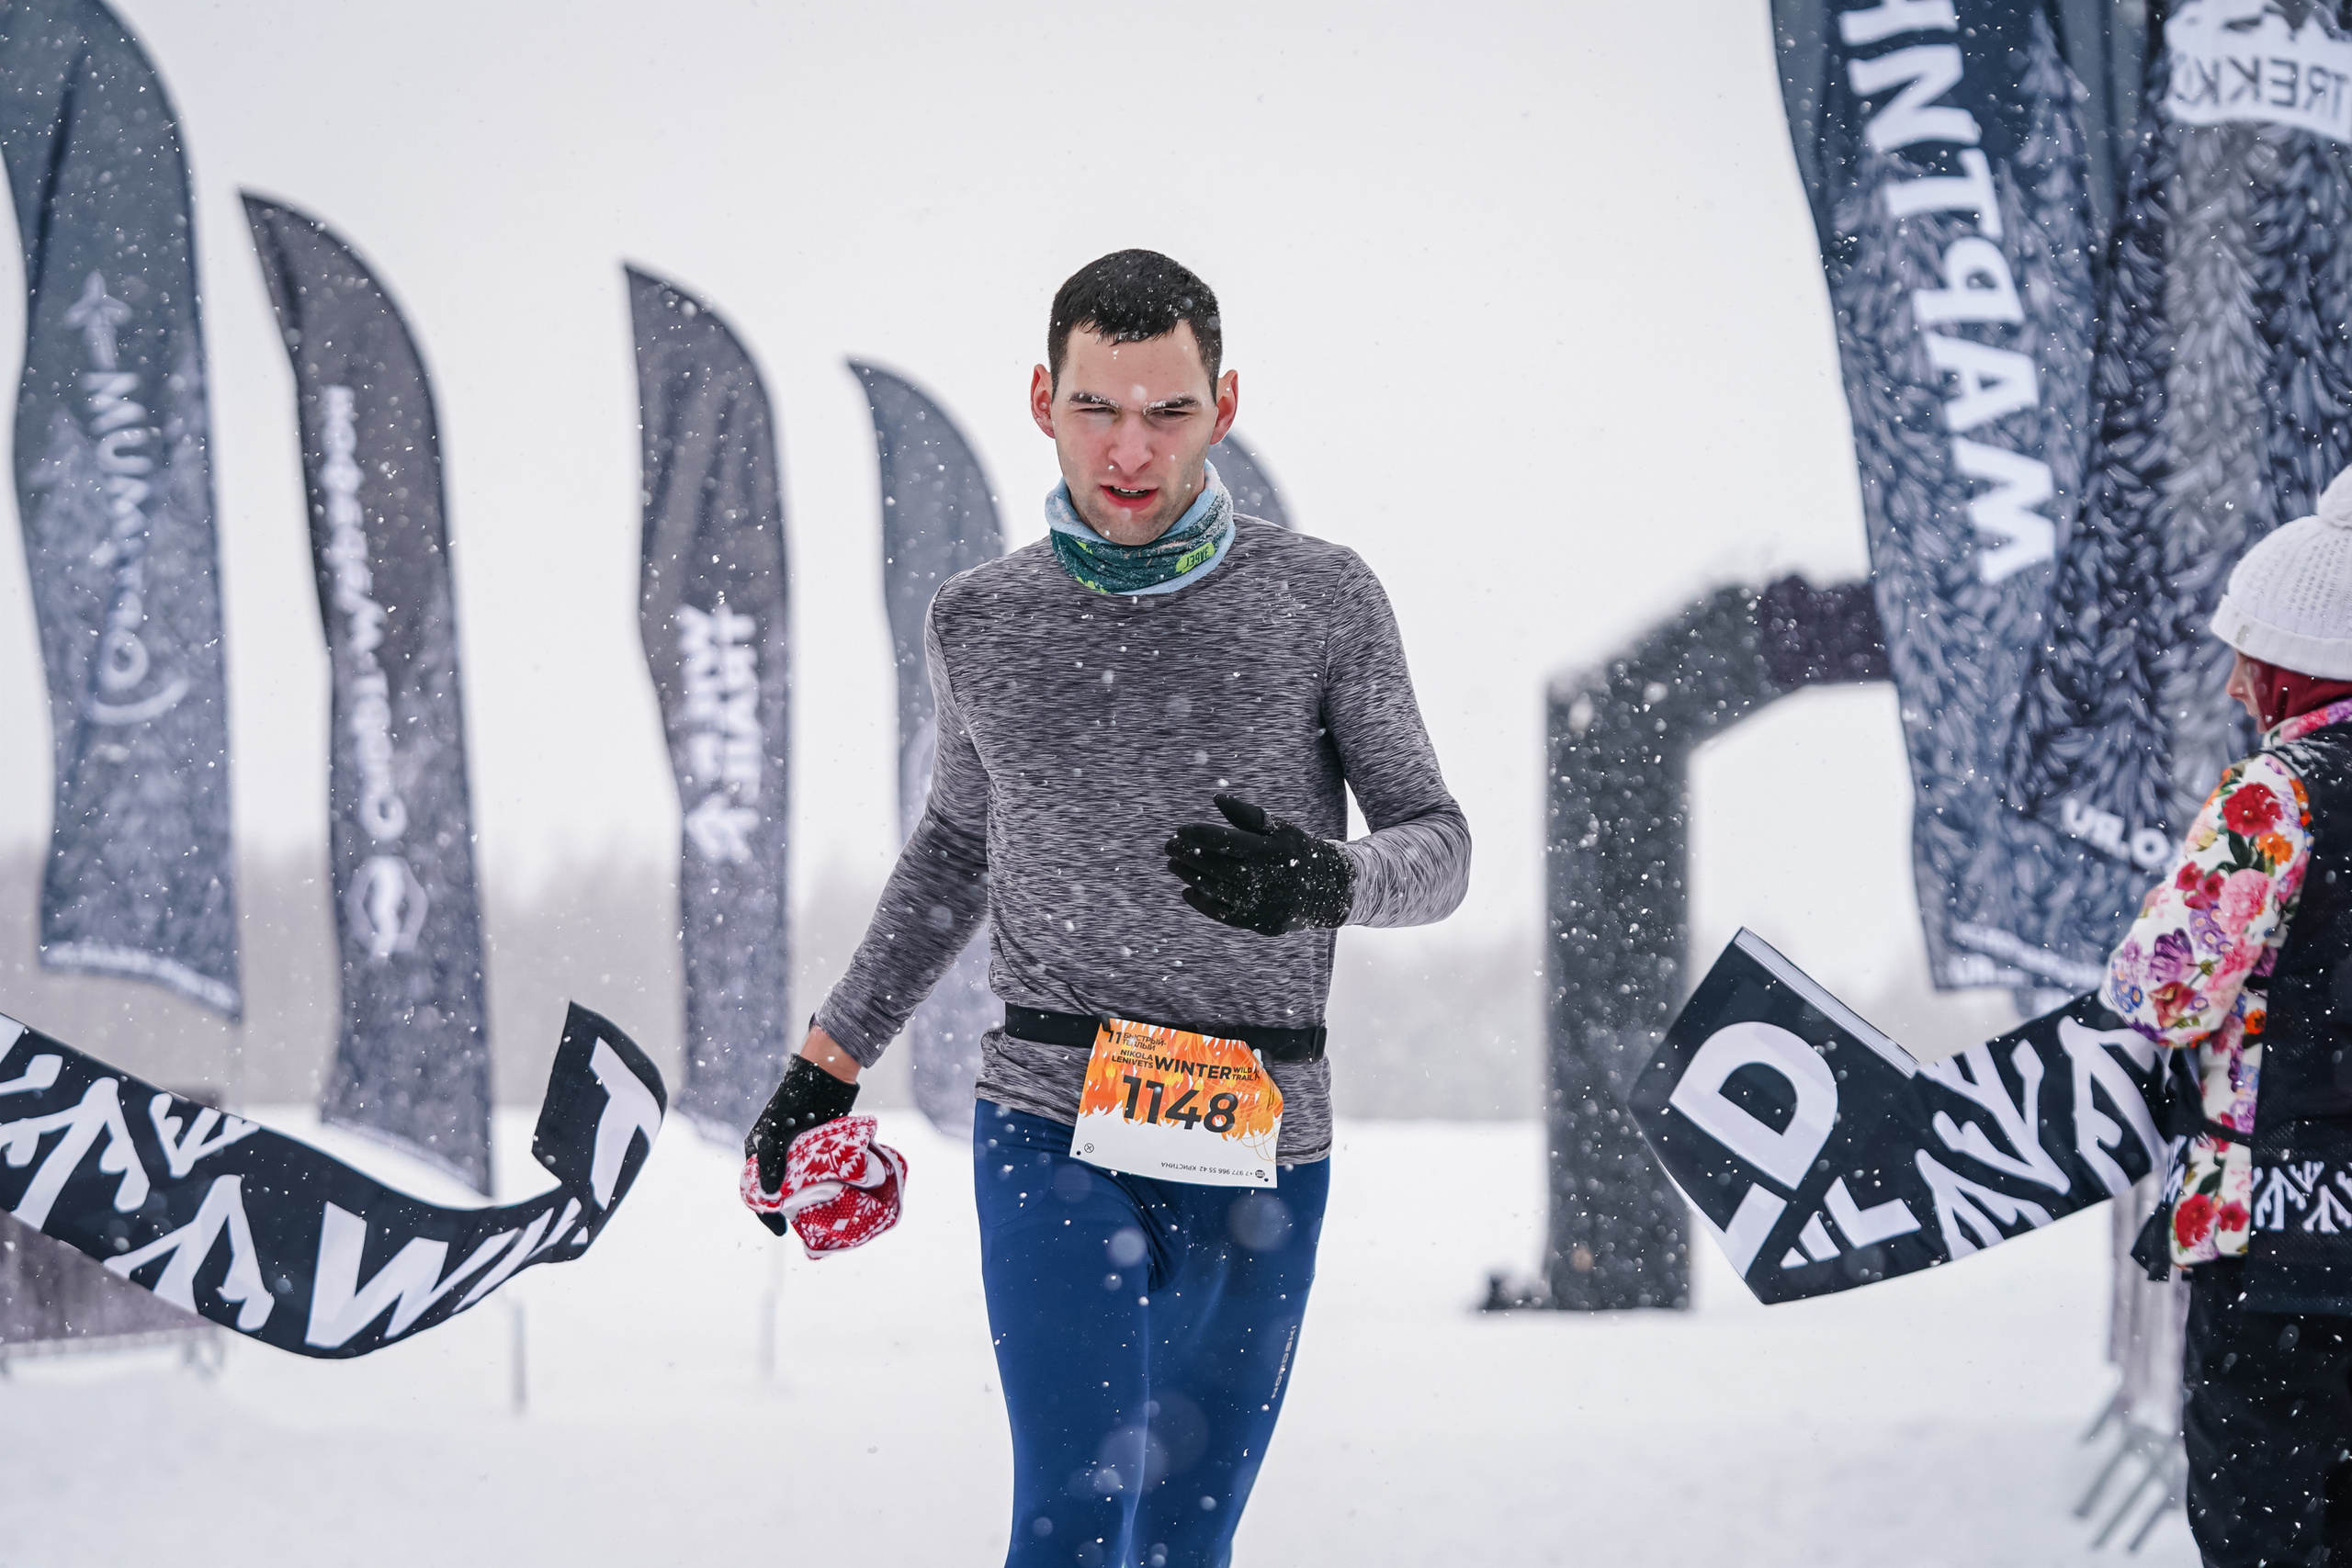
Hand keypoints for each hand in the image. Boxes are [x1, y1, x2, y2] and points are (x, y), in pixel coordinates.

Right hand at [739, 1115, 909, 1258]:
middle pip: (780, 1191)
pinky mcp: (818, 1149)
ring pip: (800, 1184)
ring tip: (819, 1216)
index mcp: (758, 1153)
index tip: (781, 1232)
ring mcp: (798, 1153)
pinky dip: (823, 1186)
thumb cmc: (792, 1106)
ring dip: (808, 1199)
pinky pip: (818, 1174)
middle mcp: (776, 1156)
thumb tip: (771, 1196)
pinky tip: (832, 1198)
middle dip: (789, 1209)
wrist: (822, 1080)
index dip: (766, 1214)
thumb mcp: (774, 1134)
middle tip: (804, 1225)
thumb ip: (770, 1164)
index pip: (757, 1191)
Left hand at [1164, 793, 1354, 936]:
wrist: (1327, 892)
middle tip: (1169, 845)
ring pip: (1213, 889)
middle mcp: (1262, 879)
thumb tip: (1217, 798)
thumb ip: (1249, 815)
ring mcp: (1258, 904)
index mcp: (1268, 851)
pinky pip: (1220, 913)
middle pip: (1213, 865)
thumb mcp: (1281, 829)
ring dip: (1189, 875)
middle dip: (1186, 853)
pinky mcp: (1255, 922)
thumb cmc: (1297, 853)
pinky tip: (1188, 889)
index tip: (1180, 829)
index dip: (1197, 834)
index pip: (1223, 841)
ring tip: (1173, 864)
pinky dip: (1201, 902)